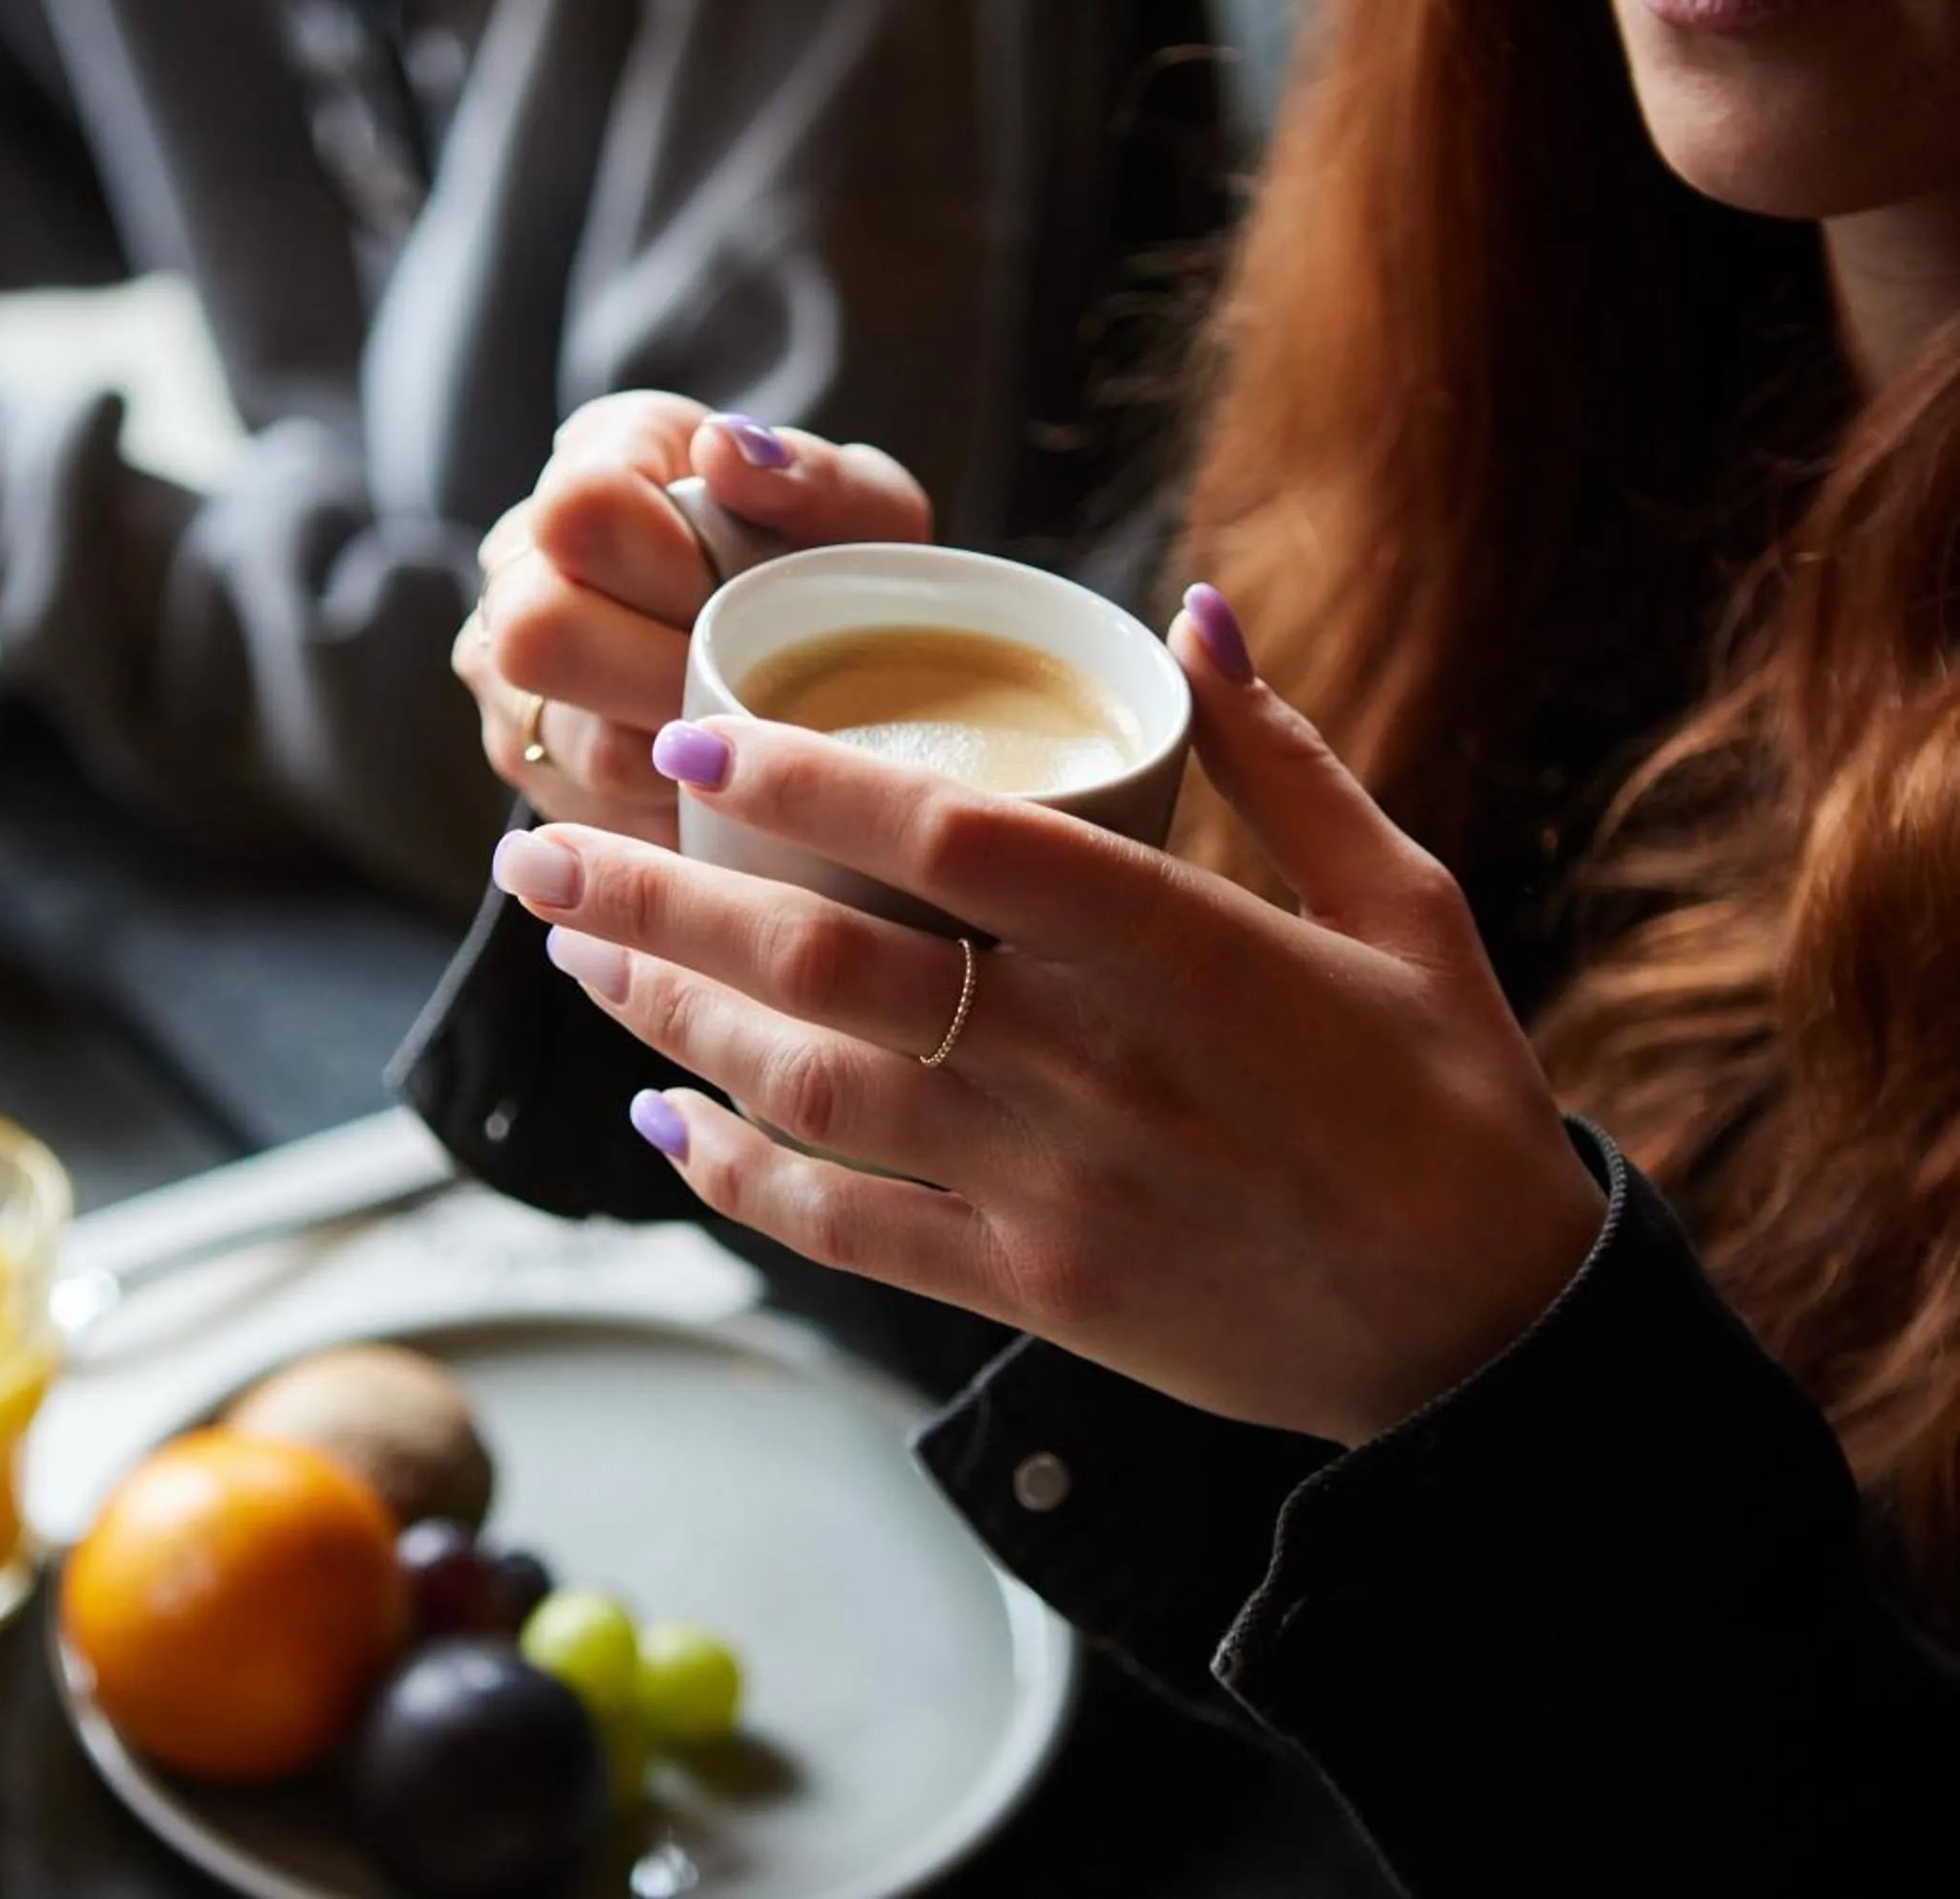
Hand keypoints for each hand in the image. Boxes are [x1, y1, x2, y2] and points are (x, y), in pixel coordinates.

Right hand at [453, 395, 931, 845]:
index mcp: (595, 464)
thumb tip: (727, 452)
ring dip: (683, 750)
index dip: (663, 562)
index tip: (725, 582)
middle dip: (661, 670)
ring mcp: (510, 679)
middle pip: (537, 634)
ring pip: (577, 744)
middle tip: (736, 672)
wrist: (814, 660)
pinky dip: (679, 809)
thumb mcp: (864, 515)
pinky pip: (599, 820)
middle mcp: (519, 566)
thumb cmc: (831, 573)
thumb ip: (815, 475)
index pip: (580, 510)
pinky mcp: (534, 776)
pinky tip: (722, 784)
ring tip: (742, 724)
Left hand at [489, 588, 1605, 1445]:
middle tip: (541, 850)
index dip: (799, 777)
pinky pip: (844, 1228)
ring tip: (573, 955)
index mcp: (1177, 945)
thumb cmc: (1443, 1097)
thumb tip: (1189, 608)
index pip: (948, 839)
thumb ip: (1279, 757)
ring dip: (668, 1019)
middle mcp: (1084, 1061)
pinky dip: (739, 1177)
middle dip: (655, 900)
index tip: (687, 731)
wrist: (1481, 1338)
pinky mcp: (1024, 1289)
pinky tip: (664, 1119)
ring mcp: (1042, 1186)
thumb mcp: (1404, 900)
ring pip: (805, 1090)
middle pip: (822, 961)